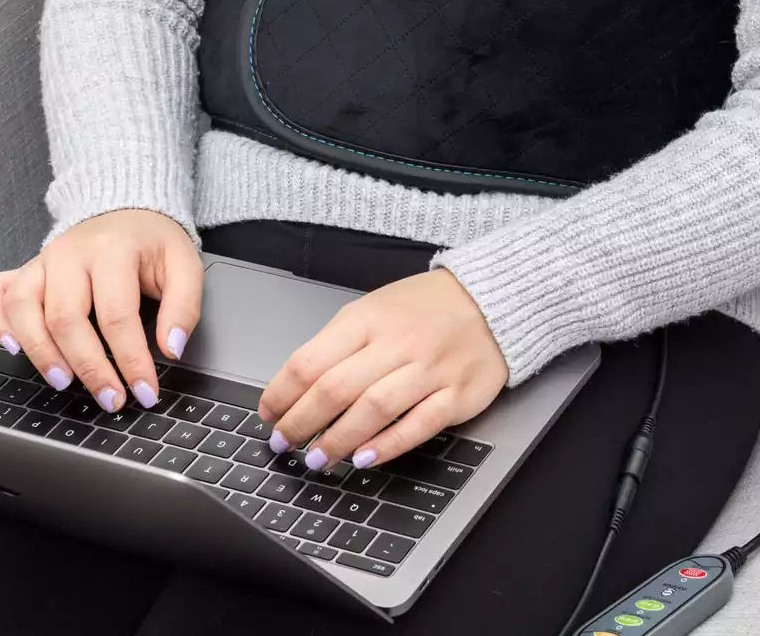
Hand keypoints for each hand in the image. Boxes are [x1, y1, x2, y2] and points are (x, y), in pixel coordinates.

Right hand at [0, 209, 202, 412]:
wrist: (128, 209)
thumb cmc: (154, 242)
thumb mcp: (186, 265)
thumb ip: (184, 307)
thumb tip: (172, 349)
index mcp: (113, 249)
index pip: (117, 315)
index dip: (131, 360)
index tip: (145, 391)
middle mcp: (70, 253)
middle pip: (66, 318)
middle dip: (88, 366)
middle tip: (110, 398)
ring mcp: (41, 260)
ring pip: (23, 308)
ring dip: (40, 352)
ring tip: (64, 382)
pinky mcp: (24, 268)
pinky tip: (13, 347)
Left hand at [257, 269, 507, 470]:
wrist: (490, 301)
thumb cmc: (425, 309)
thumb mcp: (374, 309)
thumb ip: (338, 344)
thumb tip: (294, 389)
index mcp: (368, 319)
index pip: (309, 361)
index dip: (281, 395)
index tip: (269, 415)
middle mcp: (397, 343)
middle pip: (335, 390)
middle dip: (301, 424)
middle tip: (285, 443)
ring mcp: (430, 369)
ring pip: (373, 410)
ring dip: (338, 440)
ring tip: (317, 458)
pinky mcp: (457, 395)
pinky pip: (418, 425)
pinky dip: (387, 445)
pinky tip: (365, 458)